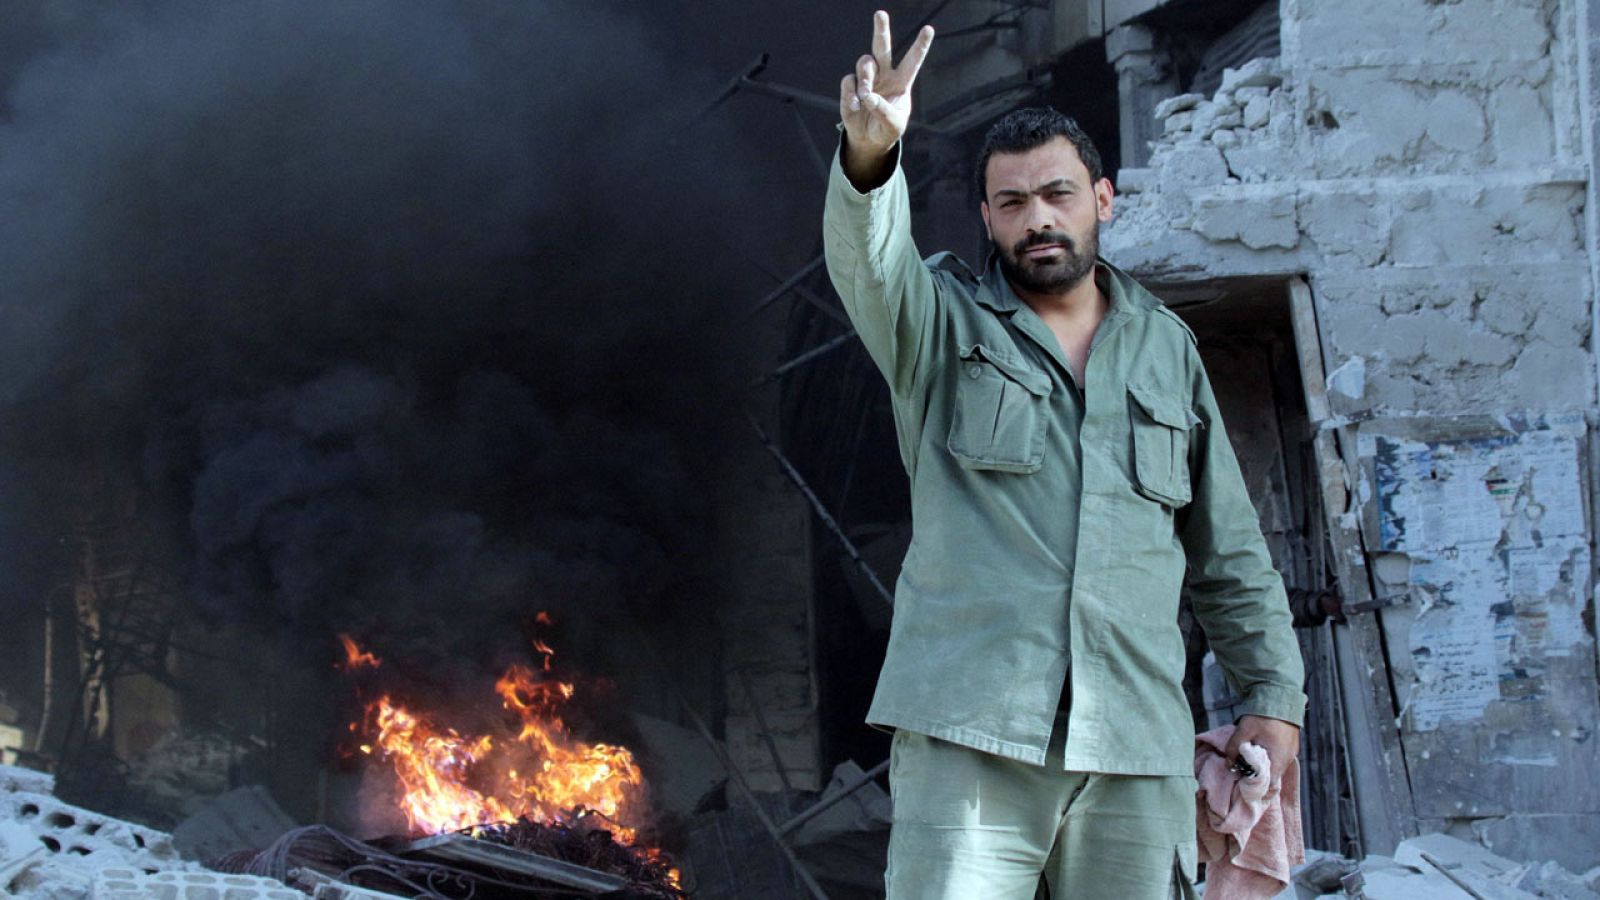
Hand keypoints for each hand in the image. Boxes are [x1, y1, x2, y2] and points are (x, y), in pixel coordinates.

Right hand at [838, 11, 933, 176]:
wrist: (868, 140)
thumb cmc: (887, 130)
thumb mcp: (893, 125)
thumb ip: (884, 111)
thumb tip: (868, 96)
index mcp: (901, 82)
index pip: (912, 61)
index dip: (920, 46)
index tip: (929, 29)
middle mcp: (884, 75)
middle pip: (882, 48)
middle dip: (881, 30)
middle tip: (880, 14)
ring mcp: (867, 79)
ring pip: (865, 63)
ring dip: (865, 78)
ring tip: (865, 95)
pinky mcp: (850, 87)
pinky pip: (849, 81)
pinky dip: (851, 94)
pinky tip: (855, 106)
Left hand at [1225, 715, 1299, 787]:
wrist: (1280, 698)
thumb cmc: (1263, 716)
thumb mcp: (1243, 731)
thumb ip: (1233, 749)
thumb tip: (1228, 765)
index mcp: (1278, 759)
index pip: (1269, 787)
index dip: (1256, 789)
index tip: (1243, 785)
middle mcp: (1287, 760)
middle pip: (1272, 779)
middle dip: (1257, 779)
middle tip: (1243, 772)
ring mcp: (1291, 753)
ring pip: (1276, 769)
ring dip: (1263, 768)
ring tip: (1249, 761)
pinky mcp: (1291, 746)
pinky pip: (1279, 759)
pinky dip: (1269, 760)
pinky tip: (1259, 752)